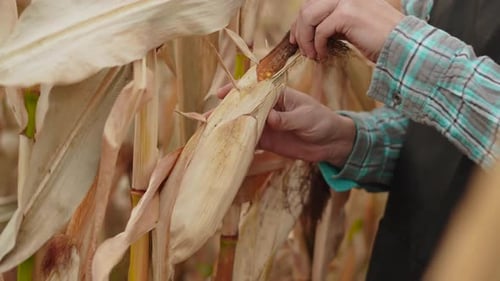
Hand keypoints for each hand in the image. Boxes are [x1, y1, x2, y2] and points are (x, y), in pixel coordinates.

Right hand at [217, 85, 355, 166]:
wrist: (331, 142)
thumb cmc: (321, 121)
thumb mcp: (305, 117)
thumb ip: (287, 119)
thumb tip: (269, 118)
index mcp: (277, 95)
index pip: (254, 89)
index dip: (236, 91)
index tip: (222, 94)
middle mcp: (268, 109)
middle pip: (243, 107)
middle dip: (226, 111)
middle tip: (209, 118)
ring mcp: (266, 125)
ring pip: (243, 124)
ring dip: (229, 127)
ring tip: (211, 132)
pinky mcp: (268, 141)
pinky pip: (250, 141)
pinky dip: (239, 142)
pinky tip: (226, 146)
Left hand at [290, 0, 403, 61]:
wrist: (402, 45)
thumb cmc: (379, 39)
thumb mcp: (353, 24)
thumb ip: (334, 21)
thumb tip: (309, 30)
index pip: (313, 1)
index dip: (301, 19)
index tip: (296, 37)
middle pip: (307, 7)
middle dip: (299, 29)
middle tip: (299, 48)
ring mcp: (346, 0)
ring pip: (309, 17)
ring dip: (305, 39)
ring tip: (311, 55)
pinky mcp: (347, 14)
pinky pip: (320, 31)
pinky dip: (317, 46)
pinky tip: (322, 55)